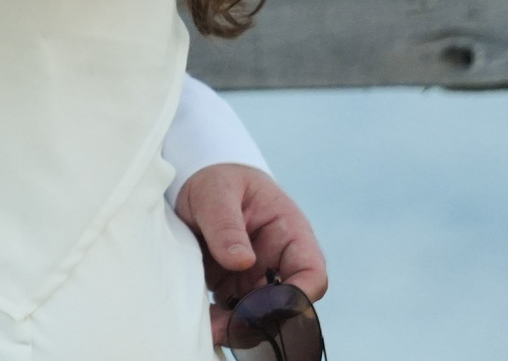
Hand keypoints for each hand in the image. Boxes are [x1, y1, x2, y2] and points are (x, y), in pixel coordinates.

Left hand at [173, 163, 327, 343]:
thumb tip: (243, 261)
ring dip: (239, 326)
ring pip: (259, 314)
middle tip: (230, 326)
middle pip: (285, 303)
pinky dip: (222, 322)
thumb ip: (227, 224)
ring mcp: (257, 277)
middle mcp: (279, 261)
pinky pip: (234, 313)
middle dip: (262, 319)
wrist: (197, 181)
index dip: (299, 295)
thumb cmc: (217, 179)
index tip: (273, 307)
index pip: (311, 272)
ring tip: (213, 328)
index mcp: (289, 232)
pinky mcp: (234, 287)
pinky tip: (205, 323)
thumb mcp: (216, 192)